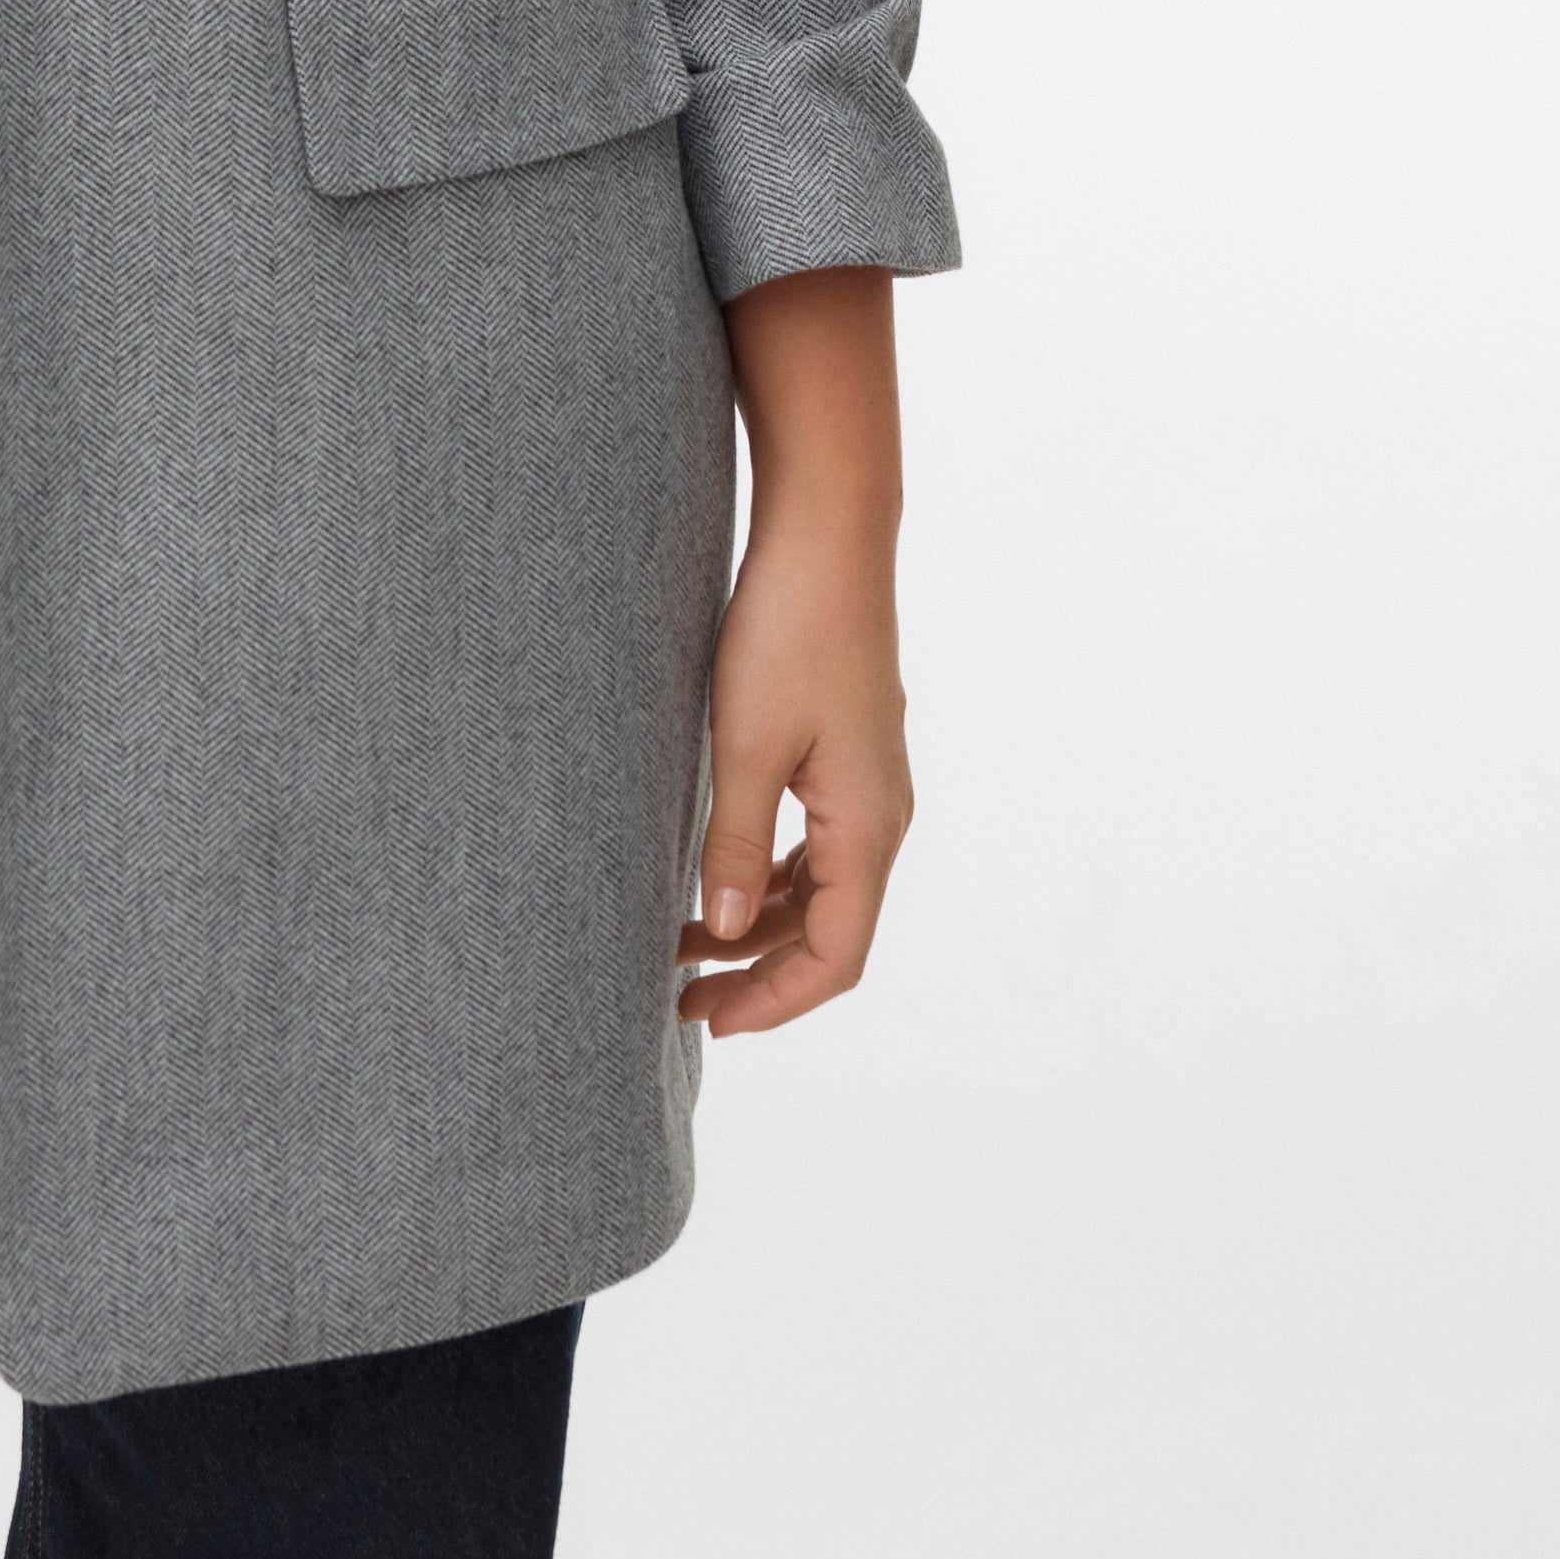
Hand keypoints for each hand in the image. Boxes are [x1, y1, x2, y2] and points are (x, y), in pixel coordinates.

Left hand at [680, 263, 912, 1038]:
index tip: (706, 1021)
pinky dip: (769, 877)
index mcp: (869, 826)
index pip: (836, 956)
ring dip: (758, 924)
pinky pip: (815, 847)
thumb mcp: (744, 743)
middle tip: (678, 995)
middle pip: (830, 933)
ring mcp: (867, 786)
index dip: (774, 1002)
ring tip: (679, 940)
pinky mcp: (845, 756)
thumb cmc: (787, 631)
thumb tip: (724, 928)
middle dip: (758, 974)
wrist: (826, 537)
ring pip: (820, 891)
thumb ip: (734, 841)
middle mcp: (880, 816)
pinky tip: (715, 876)